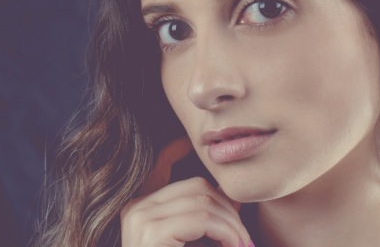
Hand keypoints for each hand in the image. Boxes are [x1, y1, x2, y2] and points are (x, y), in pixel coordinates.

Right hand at [120, 138, 249, 246]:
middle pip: (195, 186)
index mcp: (139, 208)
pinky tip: (233, 246)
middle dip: (227, 207)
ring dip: (231, 225)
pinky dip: (226, 232)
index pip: (161, 165)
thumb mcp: (190, 240)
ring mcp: (141, 218)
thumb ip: (203, 218)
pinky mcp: (153, 232)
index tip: (191, 143)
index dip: (178, 150)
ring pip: (203, 201)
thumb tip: (227, 194)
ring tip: (242, 244)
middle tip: (244, 236)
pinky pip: (202, 219)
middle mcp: (135, 208)